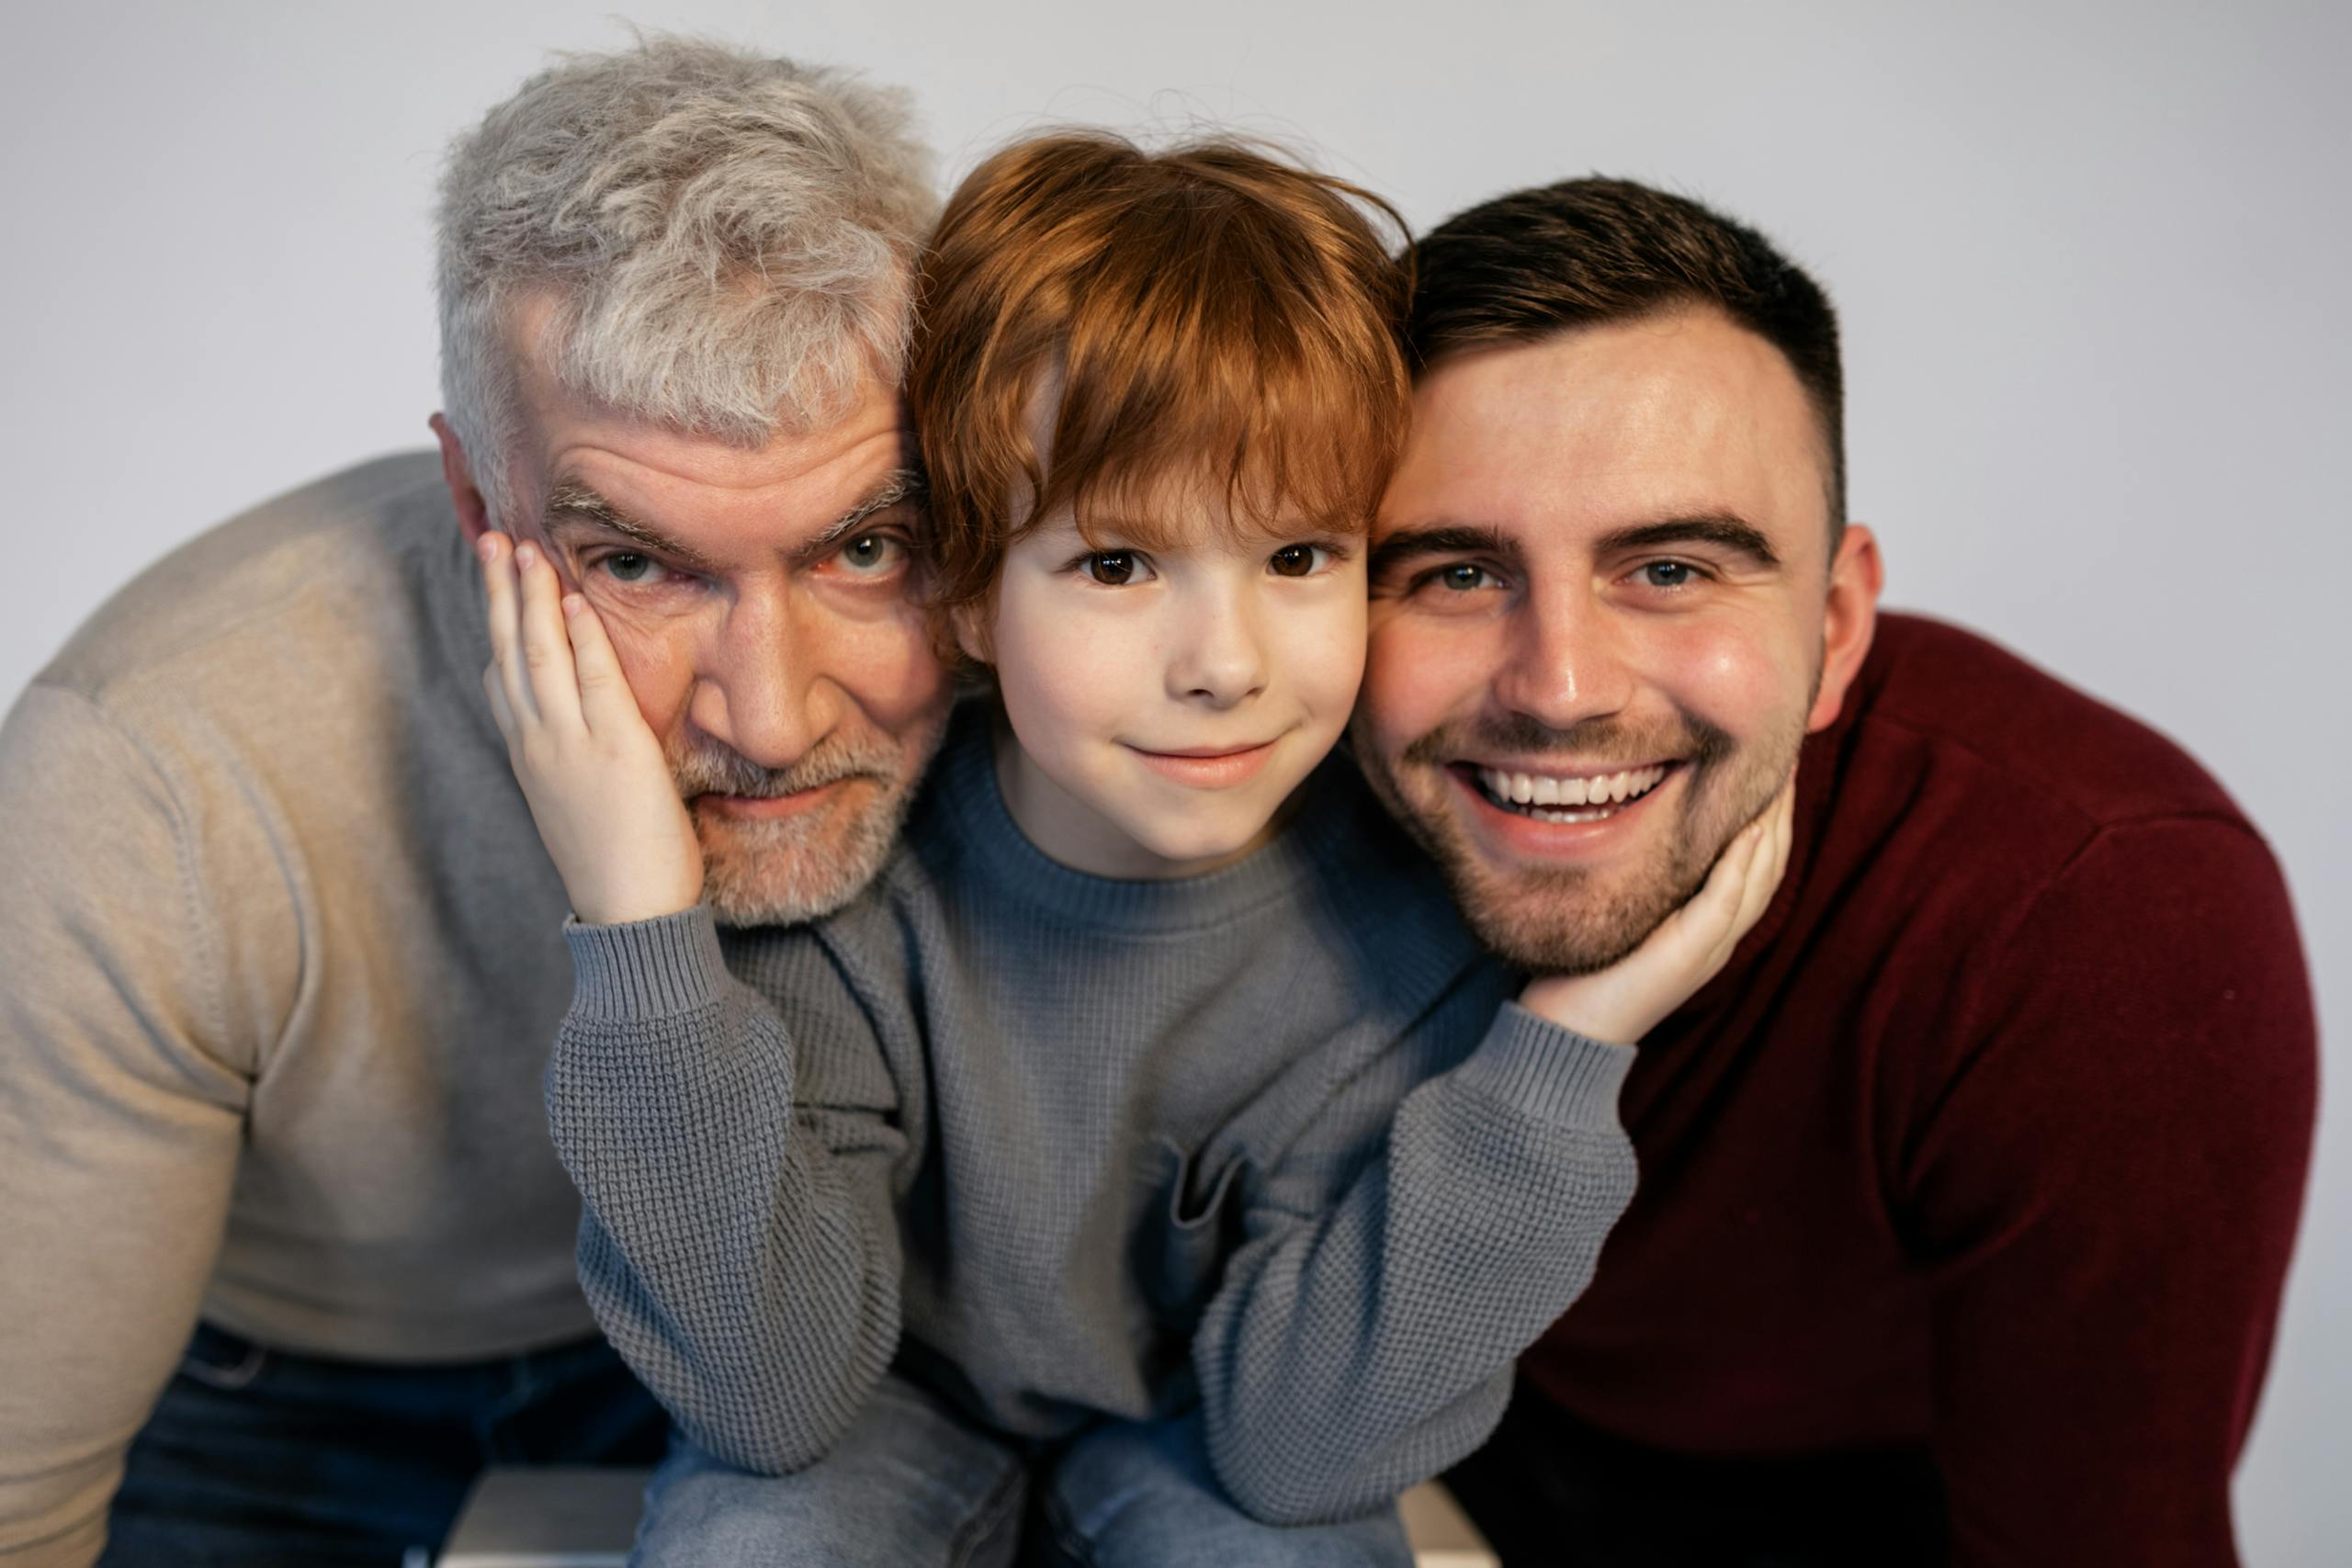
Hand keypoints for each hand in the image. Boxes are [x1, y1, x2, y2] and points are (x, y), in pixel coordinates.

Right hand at [479, 533, 704, 924]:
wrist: (629, 914)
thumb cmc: (617, 864)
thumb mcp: (578, 802)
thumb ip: (572, 759)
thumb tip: (579, 730)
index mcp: (531, 755)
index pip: (502, 675)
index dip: (495, 622)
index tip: (492, 576)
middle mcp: (540, 743)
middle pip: (510, 653)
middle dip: (501, 593)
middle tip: (491, 537)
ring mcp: (571, 745)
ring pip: (540, 657)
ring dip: (533, 599)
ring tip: (525, 549)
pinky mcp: (615, 750)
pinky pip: (592, 681)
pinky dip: (579, 639)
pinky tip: (572, 601)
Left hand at [1518, 776, 1795, 1045]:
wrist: (1570, 1032)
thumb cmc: (1589, 970)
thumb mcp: (1628, 910)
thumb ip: (1648, 875)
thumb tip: (1640, 818)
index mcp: (1711, 923)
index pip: (1758, 858)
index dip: (1772, 811)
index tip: (1773, 762)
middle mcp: (1720, 934)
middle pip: (1771, 862)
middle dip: (1782, 807)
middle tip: (1789, 754)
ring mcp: (1710, 948)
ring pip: (1760, 879)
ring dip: (1773, 826)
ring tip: (1781, 778)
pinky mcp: (1689, 956)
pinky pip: (1725, 905)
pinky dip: (1741, 866)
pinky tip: (1750, 831)